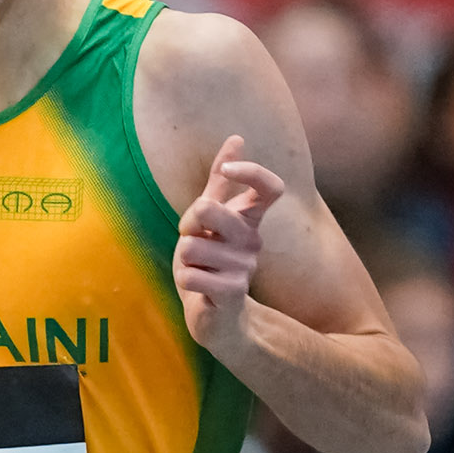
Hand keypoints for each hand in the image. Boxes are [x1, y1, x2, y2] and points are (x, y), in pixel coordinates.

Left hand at [173, 135, 284, 355]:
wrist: (214, 314)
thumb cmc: (209, 261)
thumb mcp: (210, 218)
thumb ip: (220, 181)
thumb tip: (237, 138)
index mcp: (250, 219)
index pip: (270, 188)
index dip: (251, 172)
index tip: (228, 170)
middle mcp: (253, 240)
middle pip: (207, 208)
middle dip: (186, 222)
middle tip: (192, 238)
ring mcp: (245, 267)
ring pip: (189, 246)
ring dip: (184, 259)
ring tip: (199, 269)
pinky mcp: (232, 292)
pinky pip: (190, 274)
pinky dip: (185, 280)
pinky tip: (199, 287)